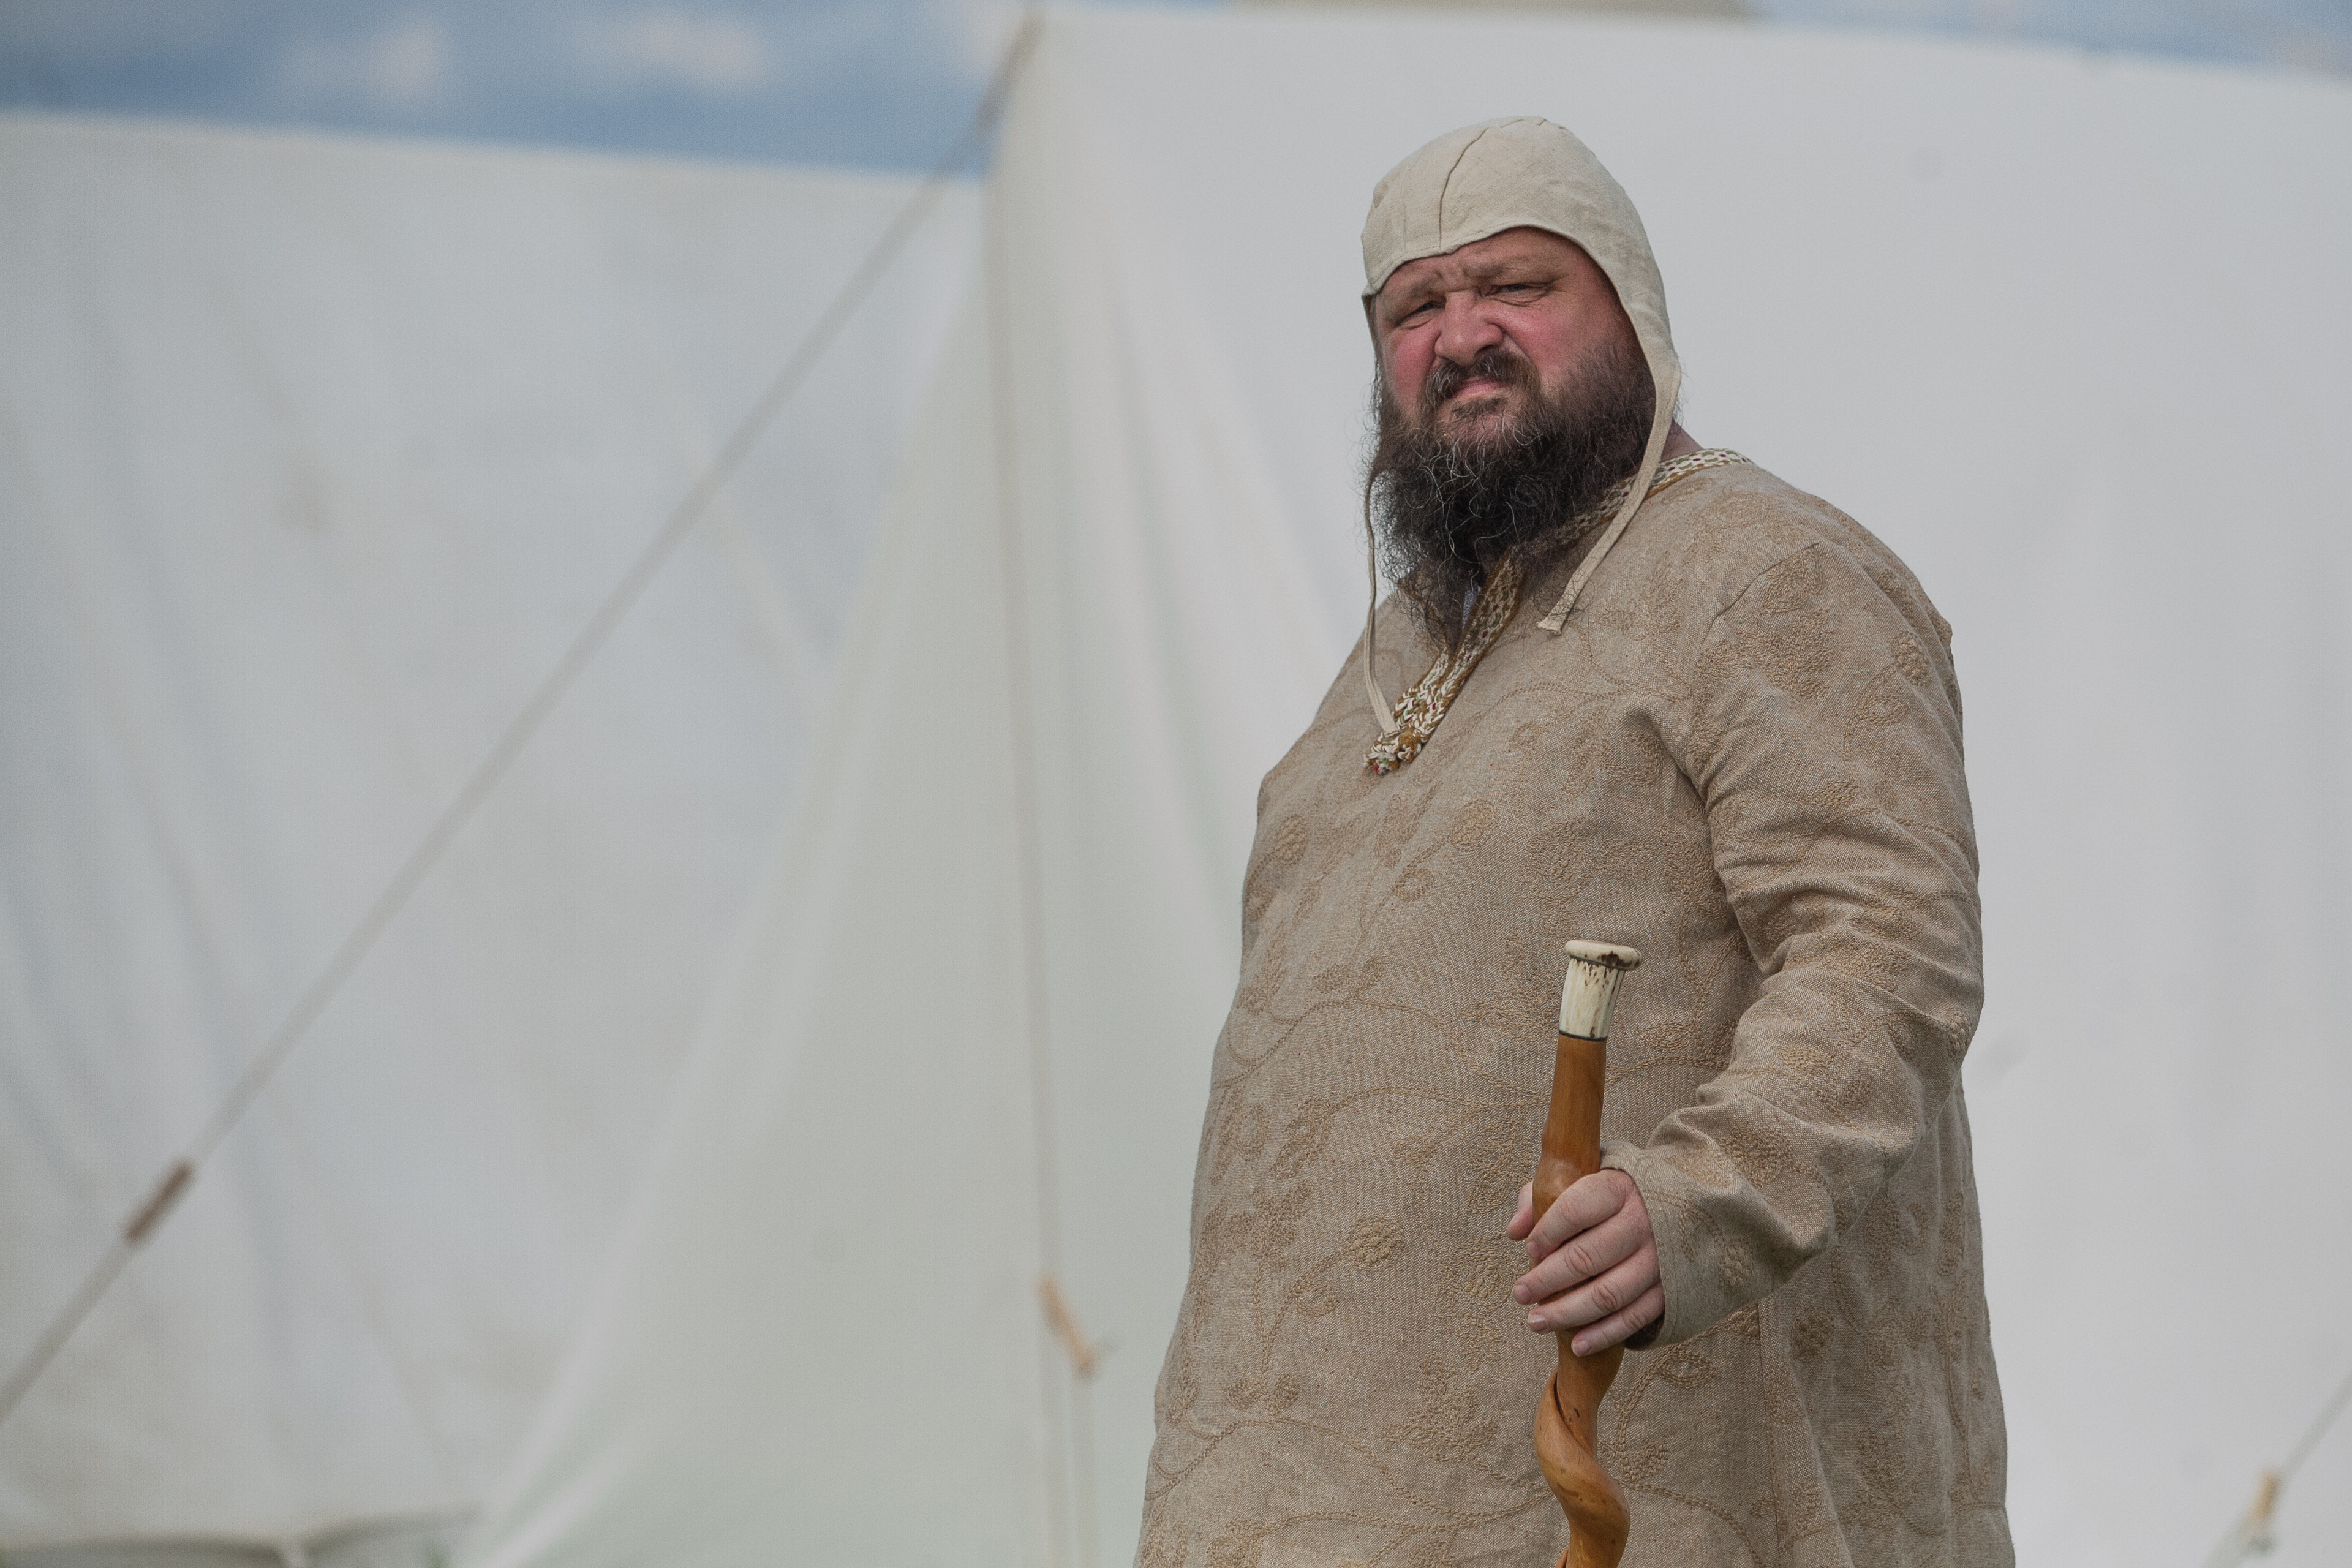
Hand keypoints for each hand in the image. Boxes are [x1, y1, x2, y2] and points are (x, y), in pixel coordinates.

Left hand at [1507, 1169, 1662, 1354]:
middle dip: (1546, 1280)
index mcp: (1617, 1189)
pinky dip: (1603, 1335)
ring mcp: (1659, 1259)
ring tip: (1535, 1322)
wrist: (1675, 1209)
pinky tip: (1576, 1345)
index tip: (1530, 1249)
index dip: (1547, 1233)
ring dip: (1567, 1313)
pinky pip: (1635, 1318)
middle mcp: (1642, 1222)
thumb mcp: (1577, 1182)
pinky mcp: (1669, 1290)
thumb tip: (1516, 1230)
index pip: (1575, 1210)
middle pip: (1587, 1257)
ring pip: (1608, 1293)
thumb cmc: (1610, 1198)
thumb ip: (1540, 1198)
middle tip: (1520, 1293)